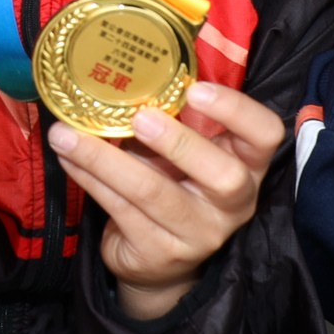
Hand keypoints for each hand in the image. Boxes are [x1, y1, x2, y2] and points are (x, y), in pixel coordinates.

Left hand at [50, 80, 285, 319]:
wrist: (160, 262)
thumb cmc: (176, 184)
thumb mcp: (187, 152)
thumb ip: (177, 119)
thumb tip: (131, 71)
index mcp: (248, 166)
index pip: (265, 135)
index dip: (237, 111)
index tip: (195, 89)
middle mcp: (234, 203)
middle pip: (223, 176)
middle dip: (180, 144)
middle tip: (141, 117)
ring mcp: (199, 234)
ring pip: (154, 194)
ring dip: (106, 160)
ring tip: (67, 135)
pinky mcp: (160, 253)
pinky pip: (121, 210)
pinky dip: (90, 179)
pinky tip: (68, 157)